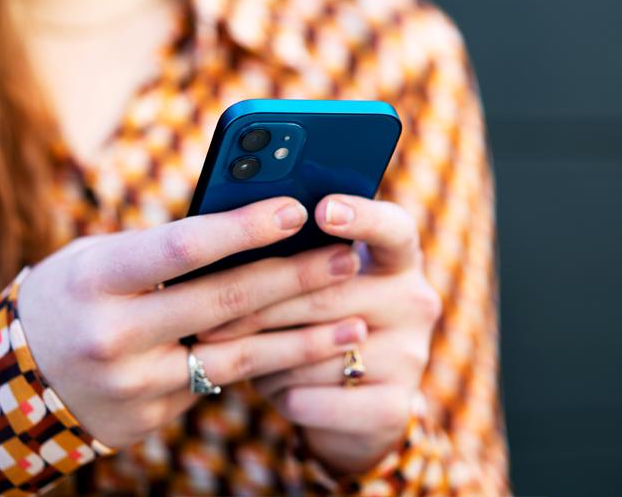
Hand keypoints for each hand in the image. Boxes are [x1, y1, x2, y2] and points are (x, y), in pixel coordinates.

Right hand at [16, 197, 367, 447]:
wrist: (11, 388)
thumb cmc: (67, 298)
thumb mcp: (95, 259)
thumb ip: (160, 249)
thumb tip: (246, 223)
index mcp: (96, 279)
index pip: (182, 248)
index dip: (244, 227)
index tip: (298, 208)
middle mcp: (113, 335)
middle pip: (223, 302)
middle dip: (294, 278)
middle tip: (346, 256)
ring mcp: (134, 384)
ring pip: (237, 355)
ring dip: (304, 337)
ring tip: (357, 320)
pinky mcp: (151, 417)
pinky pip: (220, 384)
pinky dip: (269, 365)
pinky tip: (311, 351)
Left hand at [199, 194, 441, 473]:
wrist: (350, 411)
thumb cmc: (313, 325)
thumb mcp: (313, 286)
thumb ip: (292, 258)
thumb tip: (229, 240)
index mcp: (399, 259)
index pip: (392, 228)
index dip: (360, 217)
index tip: (321, 209)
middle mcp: (415, 302)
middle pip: (329, 294)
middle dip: (260, 307)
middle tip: (206, 313)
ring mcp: (411, 356)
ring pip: (314, 352)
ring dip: (266, 357)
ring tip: (237, 355)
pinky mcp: (394, 408)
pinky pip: (315, 397)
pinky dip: (282, 395)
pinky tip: (272, 389)